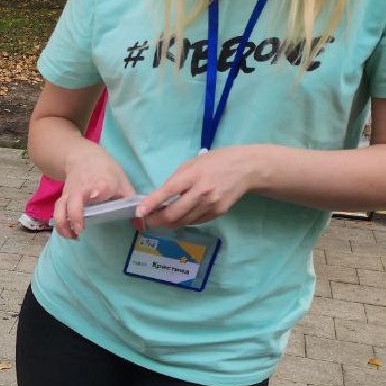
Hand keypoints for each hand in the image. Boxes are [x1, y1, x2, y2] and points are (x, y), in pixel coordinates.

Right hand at [53, 143, 134, 239]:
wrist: (83, 157)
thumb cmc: (106, 172)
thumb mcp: (123, 183)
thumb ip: (131, 203)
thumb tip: (141, 224)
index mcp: (104, 182)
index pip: (100, 186)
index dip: (97, 191)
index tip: (95, 196)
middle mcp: (84, 188)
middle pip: (74, 199)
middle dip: (75, 214)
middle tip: (81, 230)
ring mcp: (71, 192)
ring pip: (61, 206)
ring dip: (63, 223)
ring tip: (72, 237)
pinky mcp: (63, 198)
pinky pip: (58, 211)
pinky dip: (61, 224)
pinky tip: (69, 234)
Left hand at [138, 145, 266, 228]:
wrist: (247, 168)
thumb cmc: (216, 162)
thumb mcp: (193, 163)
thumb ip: (176, 179)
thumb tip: (159, 197)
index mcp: (194, 175)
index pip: (168, 192)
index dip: (151, 203)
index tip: (139, 212)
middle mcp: (202, 192)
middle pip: (173, 214)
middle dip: (156, 220)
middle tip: (146, 221)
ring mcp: (211, 205)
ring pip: (182, 222)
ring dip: (168, 223)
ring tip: (160, 219)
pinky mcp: (217, 213)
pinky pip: (194, 222)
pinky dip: (183, 221)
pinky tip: (179, 216)